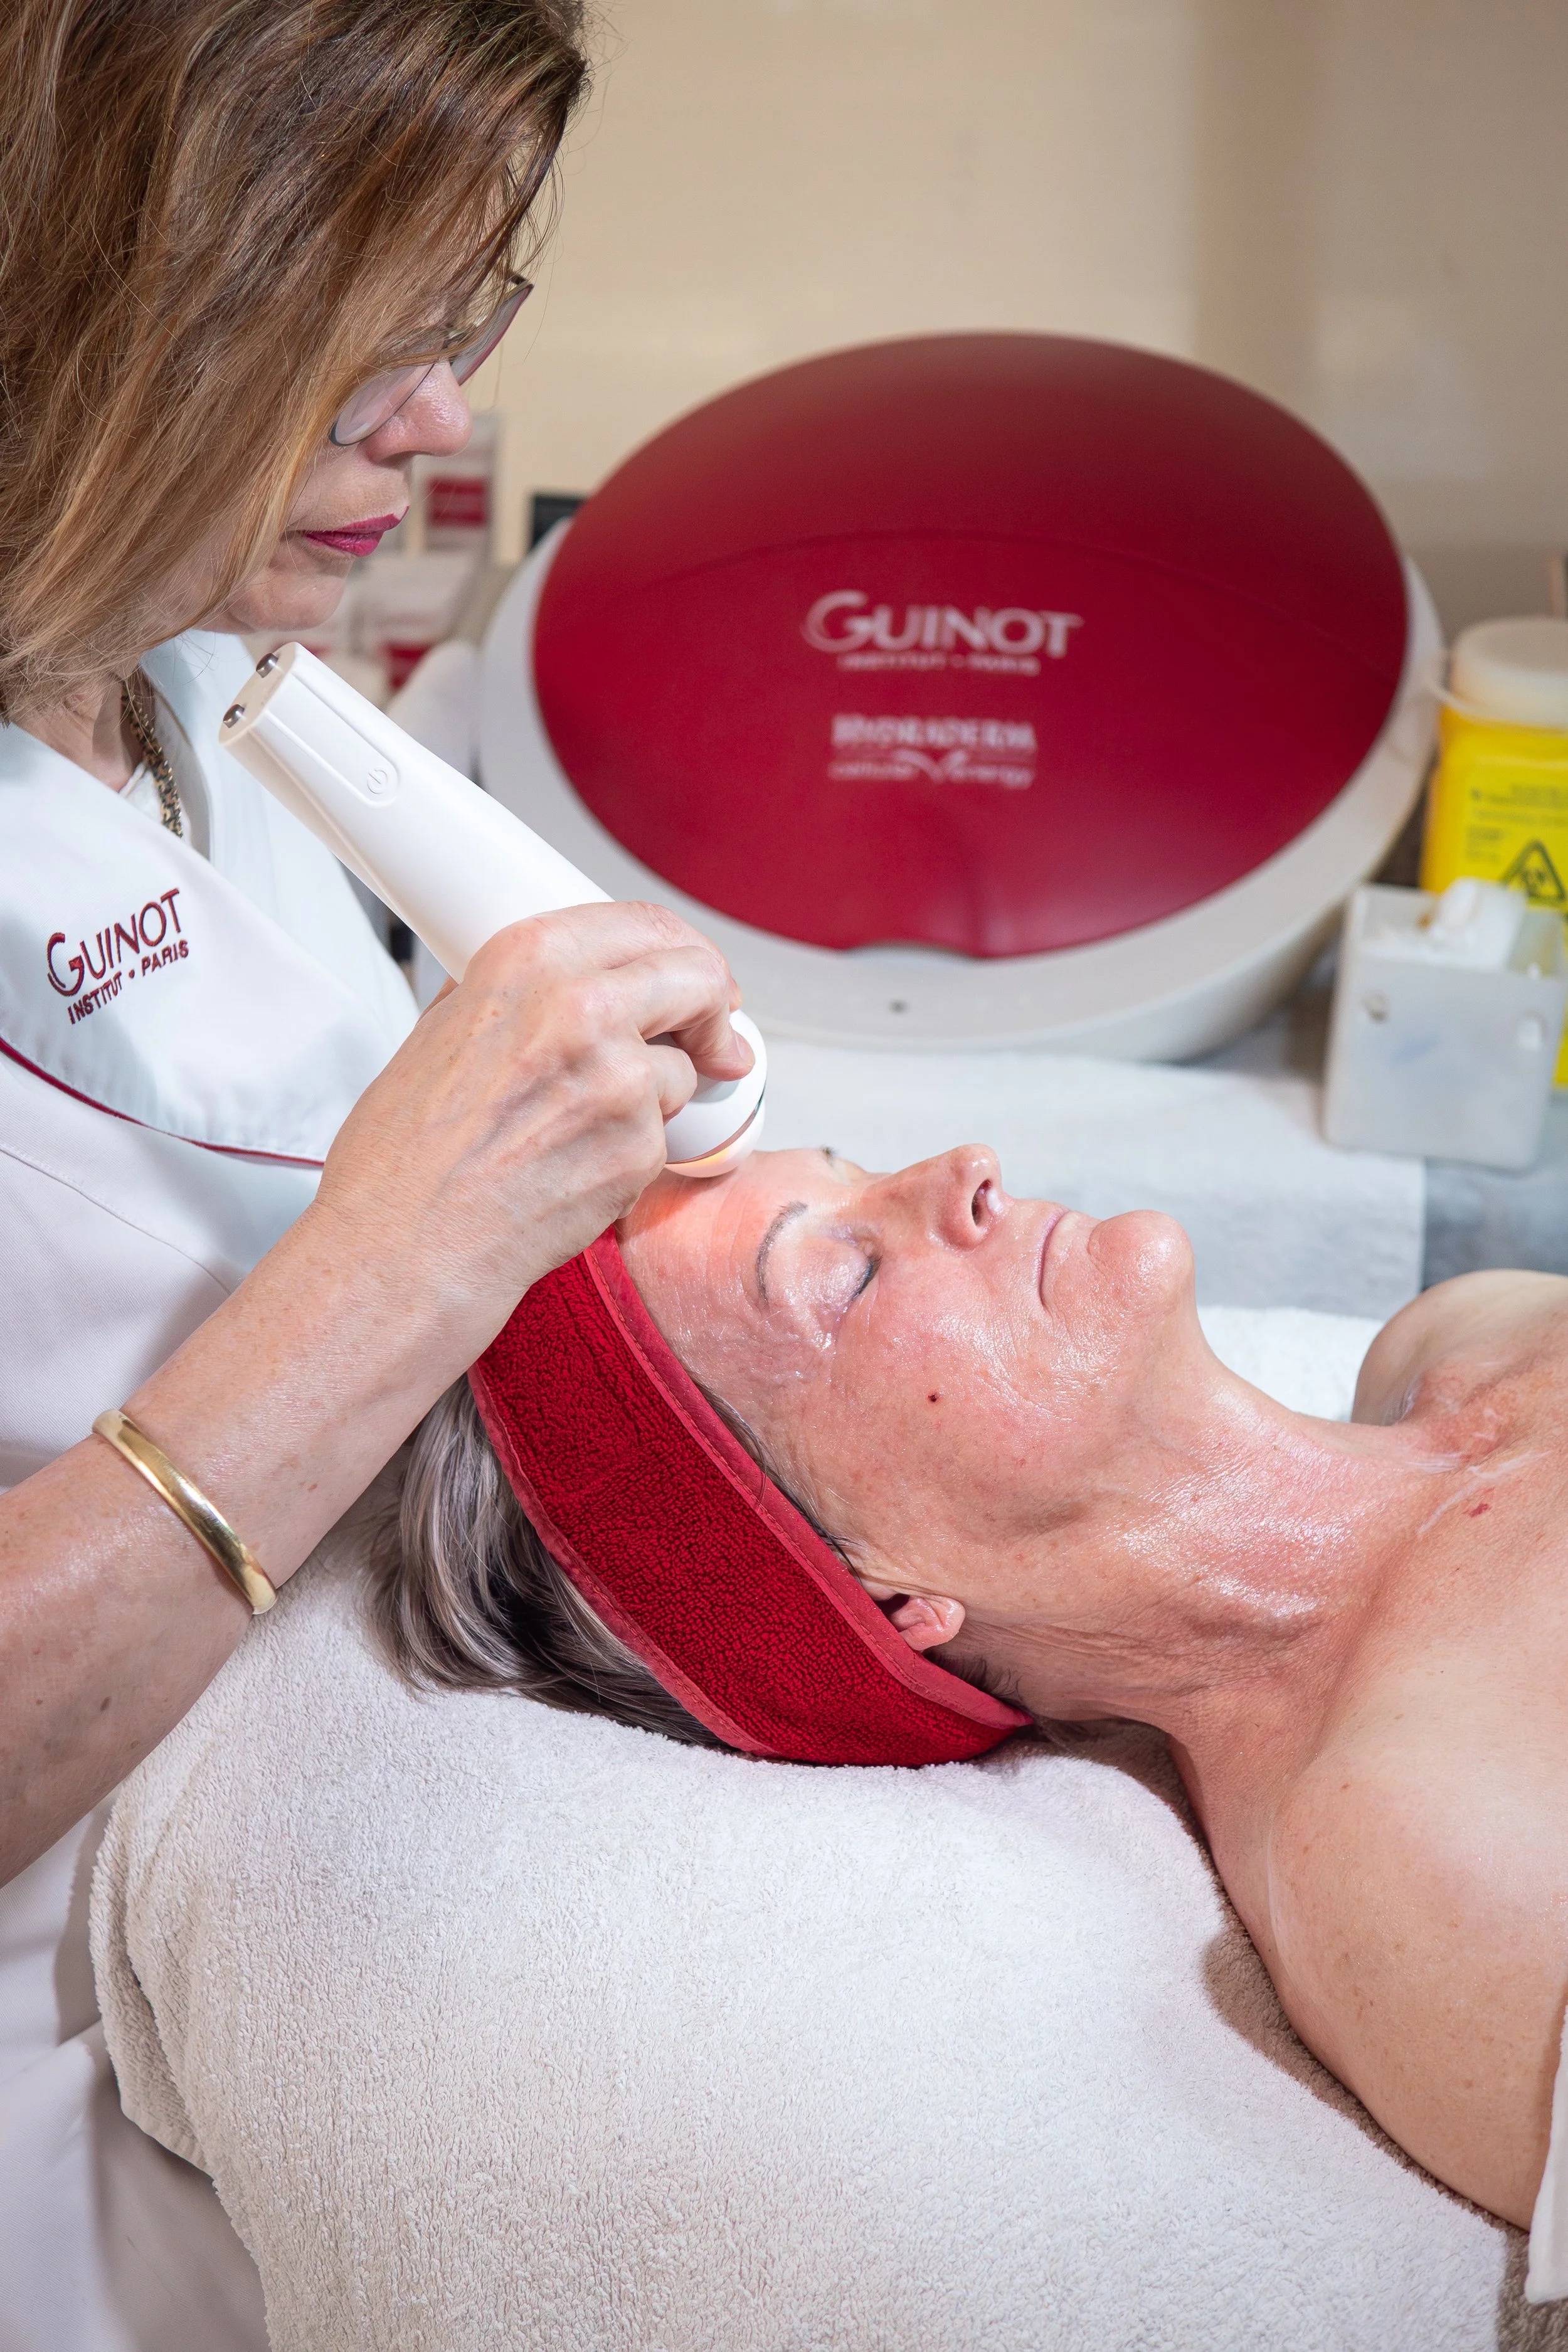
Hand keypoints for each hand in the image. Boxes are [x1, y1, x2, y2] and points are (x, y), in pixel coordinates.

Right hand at [311, 901, 751, 1348]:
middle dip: (714, 1009)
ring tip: (581, 1129)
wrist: (405, 1243)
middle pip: (696, 977)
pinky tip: (576, 1167)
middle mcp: (581, 1004)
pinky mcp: (640, 1146)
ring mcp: (618, 1077)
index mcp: (529, 958)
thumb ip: (512, 993)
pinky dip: (635, 1151)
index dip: (687, 953)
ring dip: (658, 1094)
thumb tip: (559, 979)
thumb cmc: (407, 1155)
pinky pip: (665, 1135)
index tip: (699, 978)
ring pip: (685, 1068)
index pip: (646, 924)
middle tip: (715, 1037)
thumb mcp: (441, 1030)